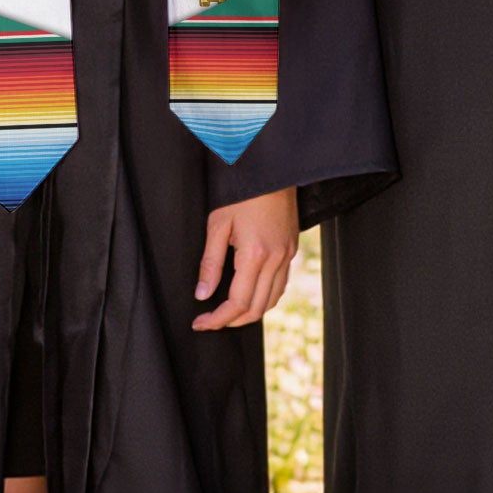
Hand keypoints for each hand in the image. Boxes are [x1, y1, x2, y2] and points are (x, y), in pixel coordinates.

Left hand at [192, 186, 298, 330]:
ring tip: (228, 312)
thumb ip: (210, 263)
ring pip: (272, 299)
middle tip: (210, 320)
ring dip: (250, 312)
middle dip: (232, 321)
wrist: (272, 169)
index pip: (237, 303)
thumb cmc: (243, 192)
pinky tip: (250, 293)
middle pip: (256, 308)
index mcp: (255, 254)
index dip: (217, 319)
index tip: (200, 323)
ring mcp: (287, 254)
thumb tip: (202, 294)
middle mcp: (276, 258)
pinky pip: (281, 284)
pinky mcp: (292, 248)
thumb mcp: (218, 224)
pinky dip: (265, 297)